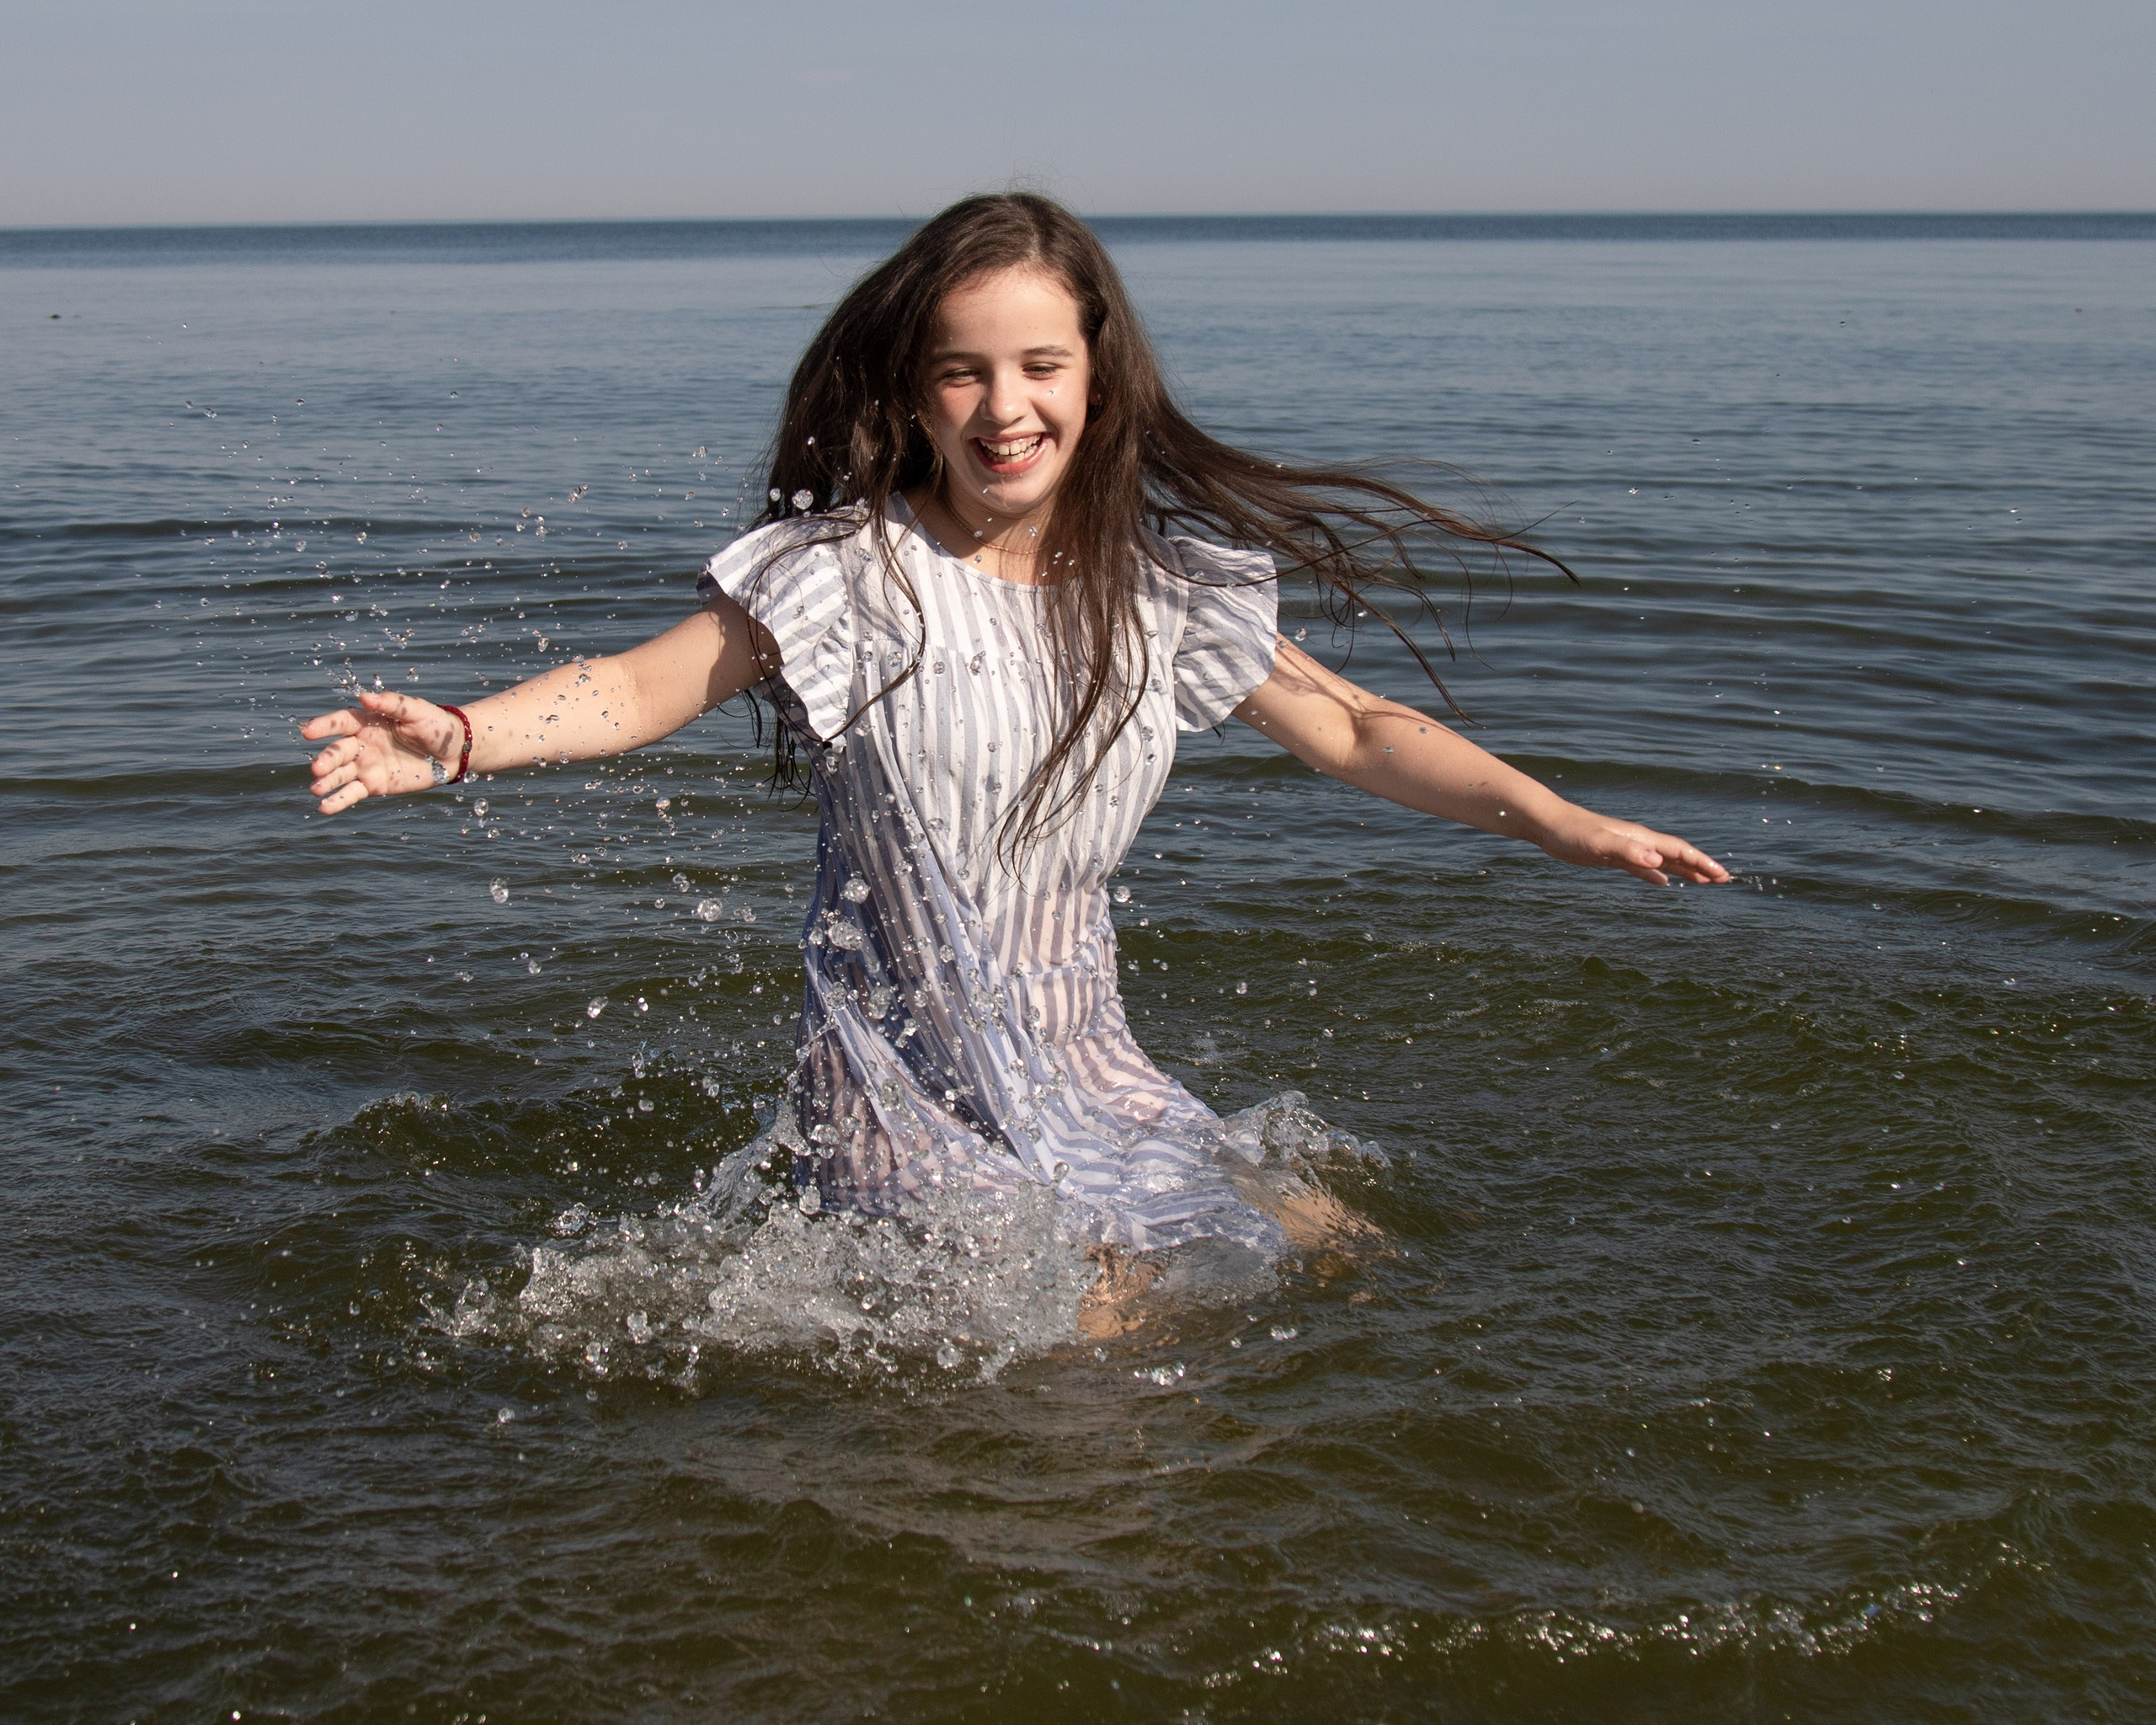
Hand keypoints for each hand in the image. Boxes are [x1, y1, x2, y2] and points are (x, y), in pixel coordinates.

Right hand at [300, 689, 461, 814]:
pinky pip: (353, 793)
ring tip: (316, 790)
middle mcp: (361, 744)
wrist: (453, 752)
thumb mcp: (417, 710)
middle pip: (338, 751)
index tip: (307, 732)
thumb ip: (392, 704)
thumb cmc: (434, 725)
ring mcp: (366, 766)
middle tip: (317, 768)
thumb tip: (364, 697)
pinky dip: (338, 801)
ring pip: (341, 774)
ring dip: (327, 782)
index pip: (341, 722)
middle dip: (326, 759)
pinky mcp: (374, 786)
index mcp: (368, 722)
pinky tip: (324, 808)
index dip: (324, 726)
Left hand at [1533, 805, 1730, 885]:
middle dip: (1701, 867)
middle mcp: (1638, 842)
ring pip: (1663, 861)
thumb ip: (1628, 851)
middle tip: (1724, 880)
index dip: (1702, 863)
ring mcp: (1626, 849)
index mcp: (1641, 839)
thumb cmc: (1573, 833)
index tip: (1722, 875)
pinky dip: (1656, 874)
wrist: (1549, 824)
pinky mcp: (1613, 856)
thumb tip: (1658, 861)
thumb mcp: (1599, 844)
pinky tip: (1662, 882)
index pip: (1680, 851)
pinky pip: (1642, 867)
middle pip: (1677, 855)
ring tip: (1703, 882)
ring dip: (1684, 871)